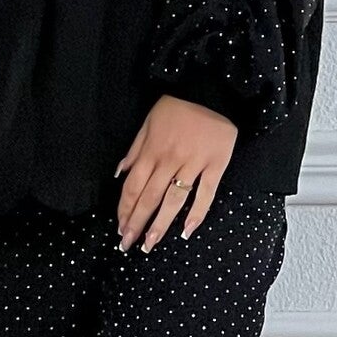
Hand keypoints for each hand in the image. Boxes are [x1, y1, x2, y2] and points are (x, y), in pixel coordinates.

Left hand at [114, 95, 237, 249]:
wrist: (212, 91)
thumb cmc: (177, 107)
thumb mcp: (149, 122)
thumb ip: (135, 149)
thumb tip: (120, 174)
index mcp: (152, 150)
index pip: (133, 187)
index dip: (125, 210)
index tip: (120, 228)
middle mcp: (170, 160)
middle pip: (149, 198)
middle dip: (137, 223)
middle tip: (129, 245)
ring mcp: (194, 164)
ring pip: (174, 200)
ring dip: (161, 225)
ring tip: (151, 244)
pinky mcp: (216, 165)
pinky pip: (206, 193)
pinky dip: (197, 213)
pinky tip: (187, 231)